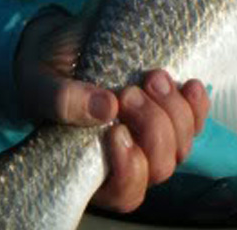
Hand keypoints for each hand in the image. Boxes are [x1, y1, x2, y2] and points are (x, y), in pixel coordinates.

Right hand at [14, 9, 209, 212]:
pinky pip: (196, 118)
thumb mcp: (39, 84)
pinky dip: (197, 104)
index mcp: (93, 168)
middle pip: (160, 167)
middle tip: (128, 93)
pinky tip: (190, 84)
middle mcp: (127, 157)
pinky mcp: (168, 107)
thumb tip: (105, 108)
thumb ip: (62, 100)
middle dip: (152, 129)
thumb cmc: (46, 73)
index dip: (129, 170)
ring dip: (174, 112)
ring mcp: (151, 134)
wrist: (62, 42)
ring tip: (152, 78)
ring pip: (182, 144)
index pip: (124, 193)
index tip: (116, 132)